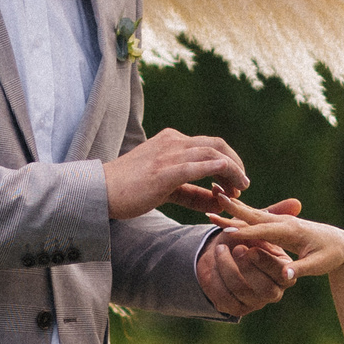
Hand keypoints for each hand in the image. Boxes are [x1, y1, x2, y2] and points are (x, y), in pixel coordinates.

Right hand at [102, 127, 248, 219]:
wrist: (100, 191)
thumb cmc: (130, 190)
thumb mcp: (167, 189)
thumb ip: (193, 194)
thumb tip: (218, 202)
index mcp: (171, 141)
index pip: (209, 145)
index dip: (229, 163)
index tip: (235, 183)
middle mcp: (173, 142)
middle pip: (217, 144)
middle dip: (236, 164)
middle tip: (243, 185)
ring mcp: (169, 154)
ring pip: (213, 152)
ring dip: (232, 170)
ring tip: (238, 190)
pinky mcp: (164, 171)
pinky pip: (198, 167)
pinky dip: (217, 174)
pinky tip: (225, 188)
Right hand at [187, 191, 343, 276]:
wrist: (342, 243)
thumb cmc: (331, 255)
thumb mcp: (318, 265)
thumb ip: (300, 268)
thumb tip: (285, 274)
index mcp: (290, 231)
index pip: (263, 232)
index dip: (244, 232)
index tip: (224, 231)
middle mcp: (283, 223)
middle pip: (254, 215)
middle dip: (233, 208)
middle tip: (214, 196)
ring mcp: (281, 221)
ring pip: (253, 213)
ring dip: (234, 206)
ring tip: (216, 194)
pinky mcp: (280, 224)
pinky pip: (257, 217)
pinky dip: (242, 212)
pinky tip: (229, 209)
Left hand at [198, 223, 293, 315]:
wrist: (219, 256)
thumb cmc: (243, 240)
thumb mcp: (256, 228)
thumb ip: (274, 217)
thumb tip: (296, 203)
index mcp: (283, 275)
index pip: (280, 274)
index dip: (265, 261)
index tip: (252, 247)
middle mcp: (272, 292)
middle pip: (266, 289)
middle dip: (249, 269)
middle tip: (237, 249)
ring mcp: (253, 303)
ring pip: (242, 291)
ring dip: (228, 268)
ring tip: (220, 248)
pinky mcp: (234, 308)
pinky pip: (224, 298)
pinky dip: (216, 279)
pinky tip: (211, 261)